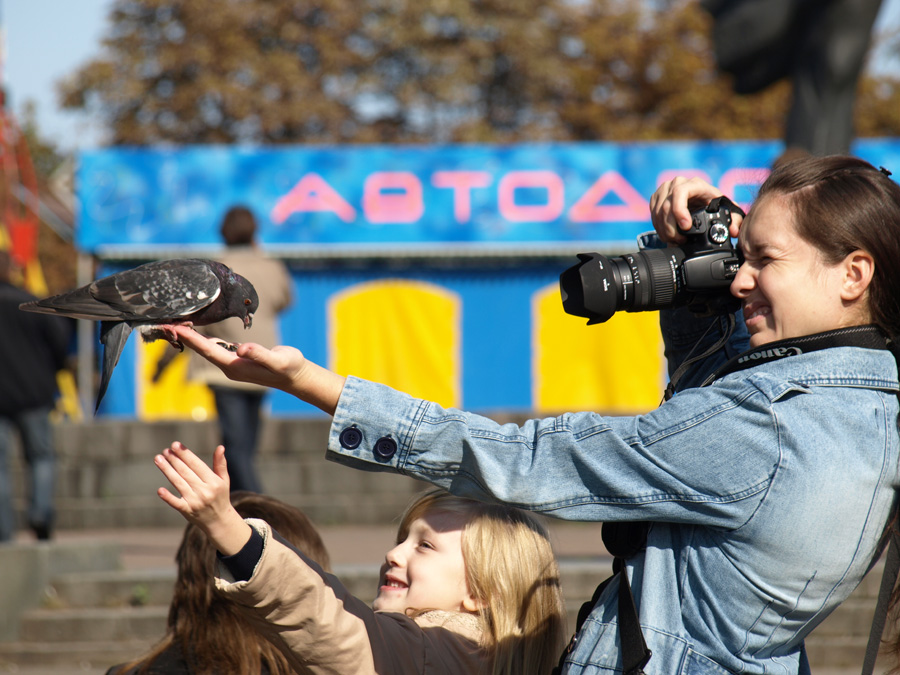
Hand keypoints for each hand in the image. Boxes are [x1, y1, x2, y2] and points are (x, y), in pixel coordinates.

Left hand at [155, 442, 250, 554]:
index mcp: (214, 482)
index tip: (175, 445)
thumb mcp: (224, 480)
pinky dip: (168, 497)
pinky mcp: (187, 511)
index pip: (197, 465)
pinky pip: (176, 503)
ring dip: (167, 470)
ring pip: (179, 483)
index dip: (185, 454)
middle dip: (174, 460)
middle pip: (186, 472)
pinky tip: (160, 490)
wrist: (219, 521)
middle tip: (165, 450)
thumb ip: (220, 463)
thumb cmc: (220, 496)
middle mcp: (205, 491)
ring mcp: (195, 501)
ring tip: (158, 459)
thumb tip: (220, 447)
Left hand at [163, 324, 345, 413]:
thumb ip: (259, 354)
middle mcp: (230, 366)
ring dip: (191, 338)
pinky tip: (198, 331)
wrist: (296, 376)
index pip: (207, 350)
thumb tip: (242, 348)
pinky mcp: (238, 359)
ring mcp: (233, 364)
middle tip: (165, 322)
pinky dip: (204, 339)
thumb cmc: (288, 367)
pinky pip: (215, 348)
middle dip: (184, 337)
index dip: (191, 338)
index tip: (174, 326)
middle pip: (201, 350)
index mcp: (235, 366)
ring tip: (176, 324)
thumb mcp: (277, 359)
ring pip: (207, 349)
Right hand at [650, 177, 741, 244]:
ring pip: (658, 212)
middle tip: (680, 241)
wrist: (701, 199)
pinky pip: (653, 214)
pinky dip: (658, 227)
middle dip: (671, 228)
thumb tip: (734, 231)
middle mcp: (678, 183)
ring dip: (664, 230)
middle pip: (666, 206)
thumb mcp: (727, 210)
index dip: (679, 211)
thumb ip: (735, 220)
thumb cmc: (714, 204)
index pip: (680, 192)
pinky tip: (667, 234)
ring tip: (674, 240)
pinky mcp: (657, 197)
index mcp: (695, 184)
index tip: (685, 227)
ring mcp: (665, 189)